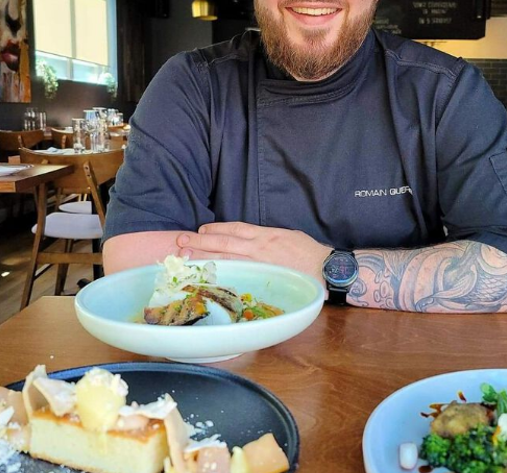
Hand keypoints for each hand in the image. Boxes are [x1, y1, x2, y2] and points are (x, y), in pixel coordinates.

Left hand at [177, 222, 331, 280]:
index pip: (235, 229)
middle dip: (200, 241)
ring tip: (185, 256)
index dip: (216, 229)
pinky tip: (206, 275)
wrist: (326, 269)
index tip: (201, 231)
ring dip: (203, 257)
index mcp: (266, 234)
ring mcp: (259, 263)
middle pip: (224, 242)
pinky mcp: (261, 277)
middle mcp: (259, 247)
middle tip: (180, 241)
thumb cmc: (311, 254)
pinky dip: (220, 273)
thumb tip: (254, 242)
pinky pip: (236, 274)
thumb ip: (269, 239)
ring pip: (225, 258)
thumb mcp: (289, 237)